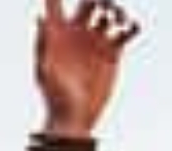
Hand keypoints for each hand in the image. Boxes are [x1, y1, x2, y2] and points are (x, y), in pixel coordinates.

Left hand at [35, 0, 139, 136]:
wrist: (74, 117)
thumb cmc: (53, 97)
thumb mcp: (45, 69)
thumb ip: (43, 43)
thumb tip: (39, 16)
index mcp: (58, 32)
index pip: (55, 3)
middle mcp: (78, 32)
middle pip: (90, 1)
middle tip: (105, 8)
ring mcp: (96, 41)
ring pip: (110, 12)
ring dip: (117, 9)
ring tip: (119, 21)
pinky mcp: (112, 52)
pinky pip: (126, 31)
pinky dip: (132, 25)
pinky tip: (130, 27)